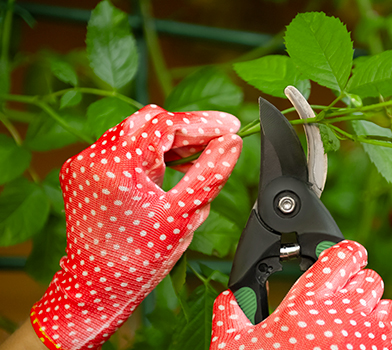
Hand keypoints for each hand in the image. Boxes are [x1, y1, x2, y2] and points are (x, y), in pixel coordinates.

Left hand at [30, 104, 241, 349]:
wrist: (98, 287)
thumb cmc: (139, 258)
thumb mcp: (183, 214)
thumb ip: (210, 173)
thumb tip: (232, 142)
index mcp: (119, 167)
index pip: (167, 124)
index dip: (203, 123)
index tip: (231, 126)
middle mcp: (96, 158)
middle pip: (150, 121)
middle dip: (186, 130)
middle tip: (217, 142)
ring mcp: (85, 163)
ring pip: (136, 131)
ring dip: (168, 141)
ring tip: (196, 158)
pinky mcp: (83, 172)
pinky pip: (122, 147)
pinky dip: (148, 152)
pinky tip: (169, 169)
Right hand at [211, 240, 391, 349]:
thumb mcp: (235, 347)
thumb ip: (231, 315)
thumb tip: (229, 297)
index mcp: (308, 302)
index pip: (344, 254)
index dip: (346, 252)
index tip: (343, 257)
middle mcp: (346, 314)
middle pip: (371, 278)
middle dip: (359, 285)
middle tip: (342, 300)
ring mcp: (372, 340)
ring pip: (391, 307)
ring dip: (376, 313)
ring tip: (357, 326)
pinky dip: (386, 345)